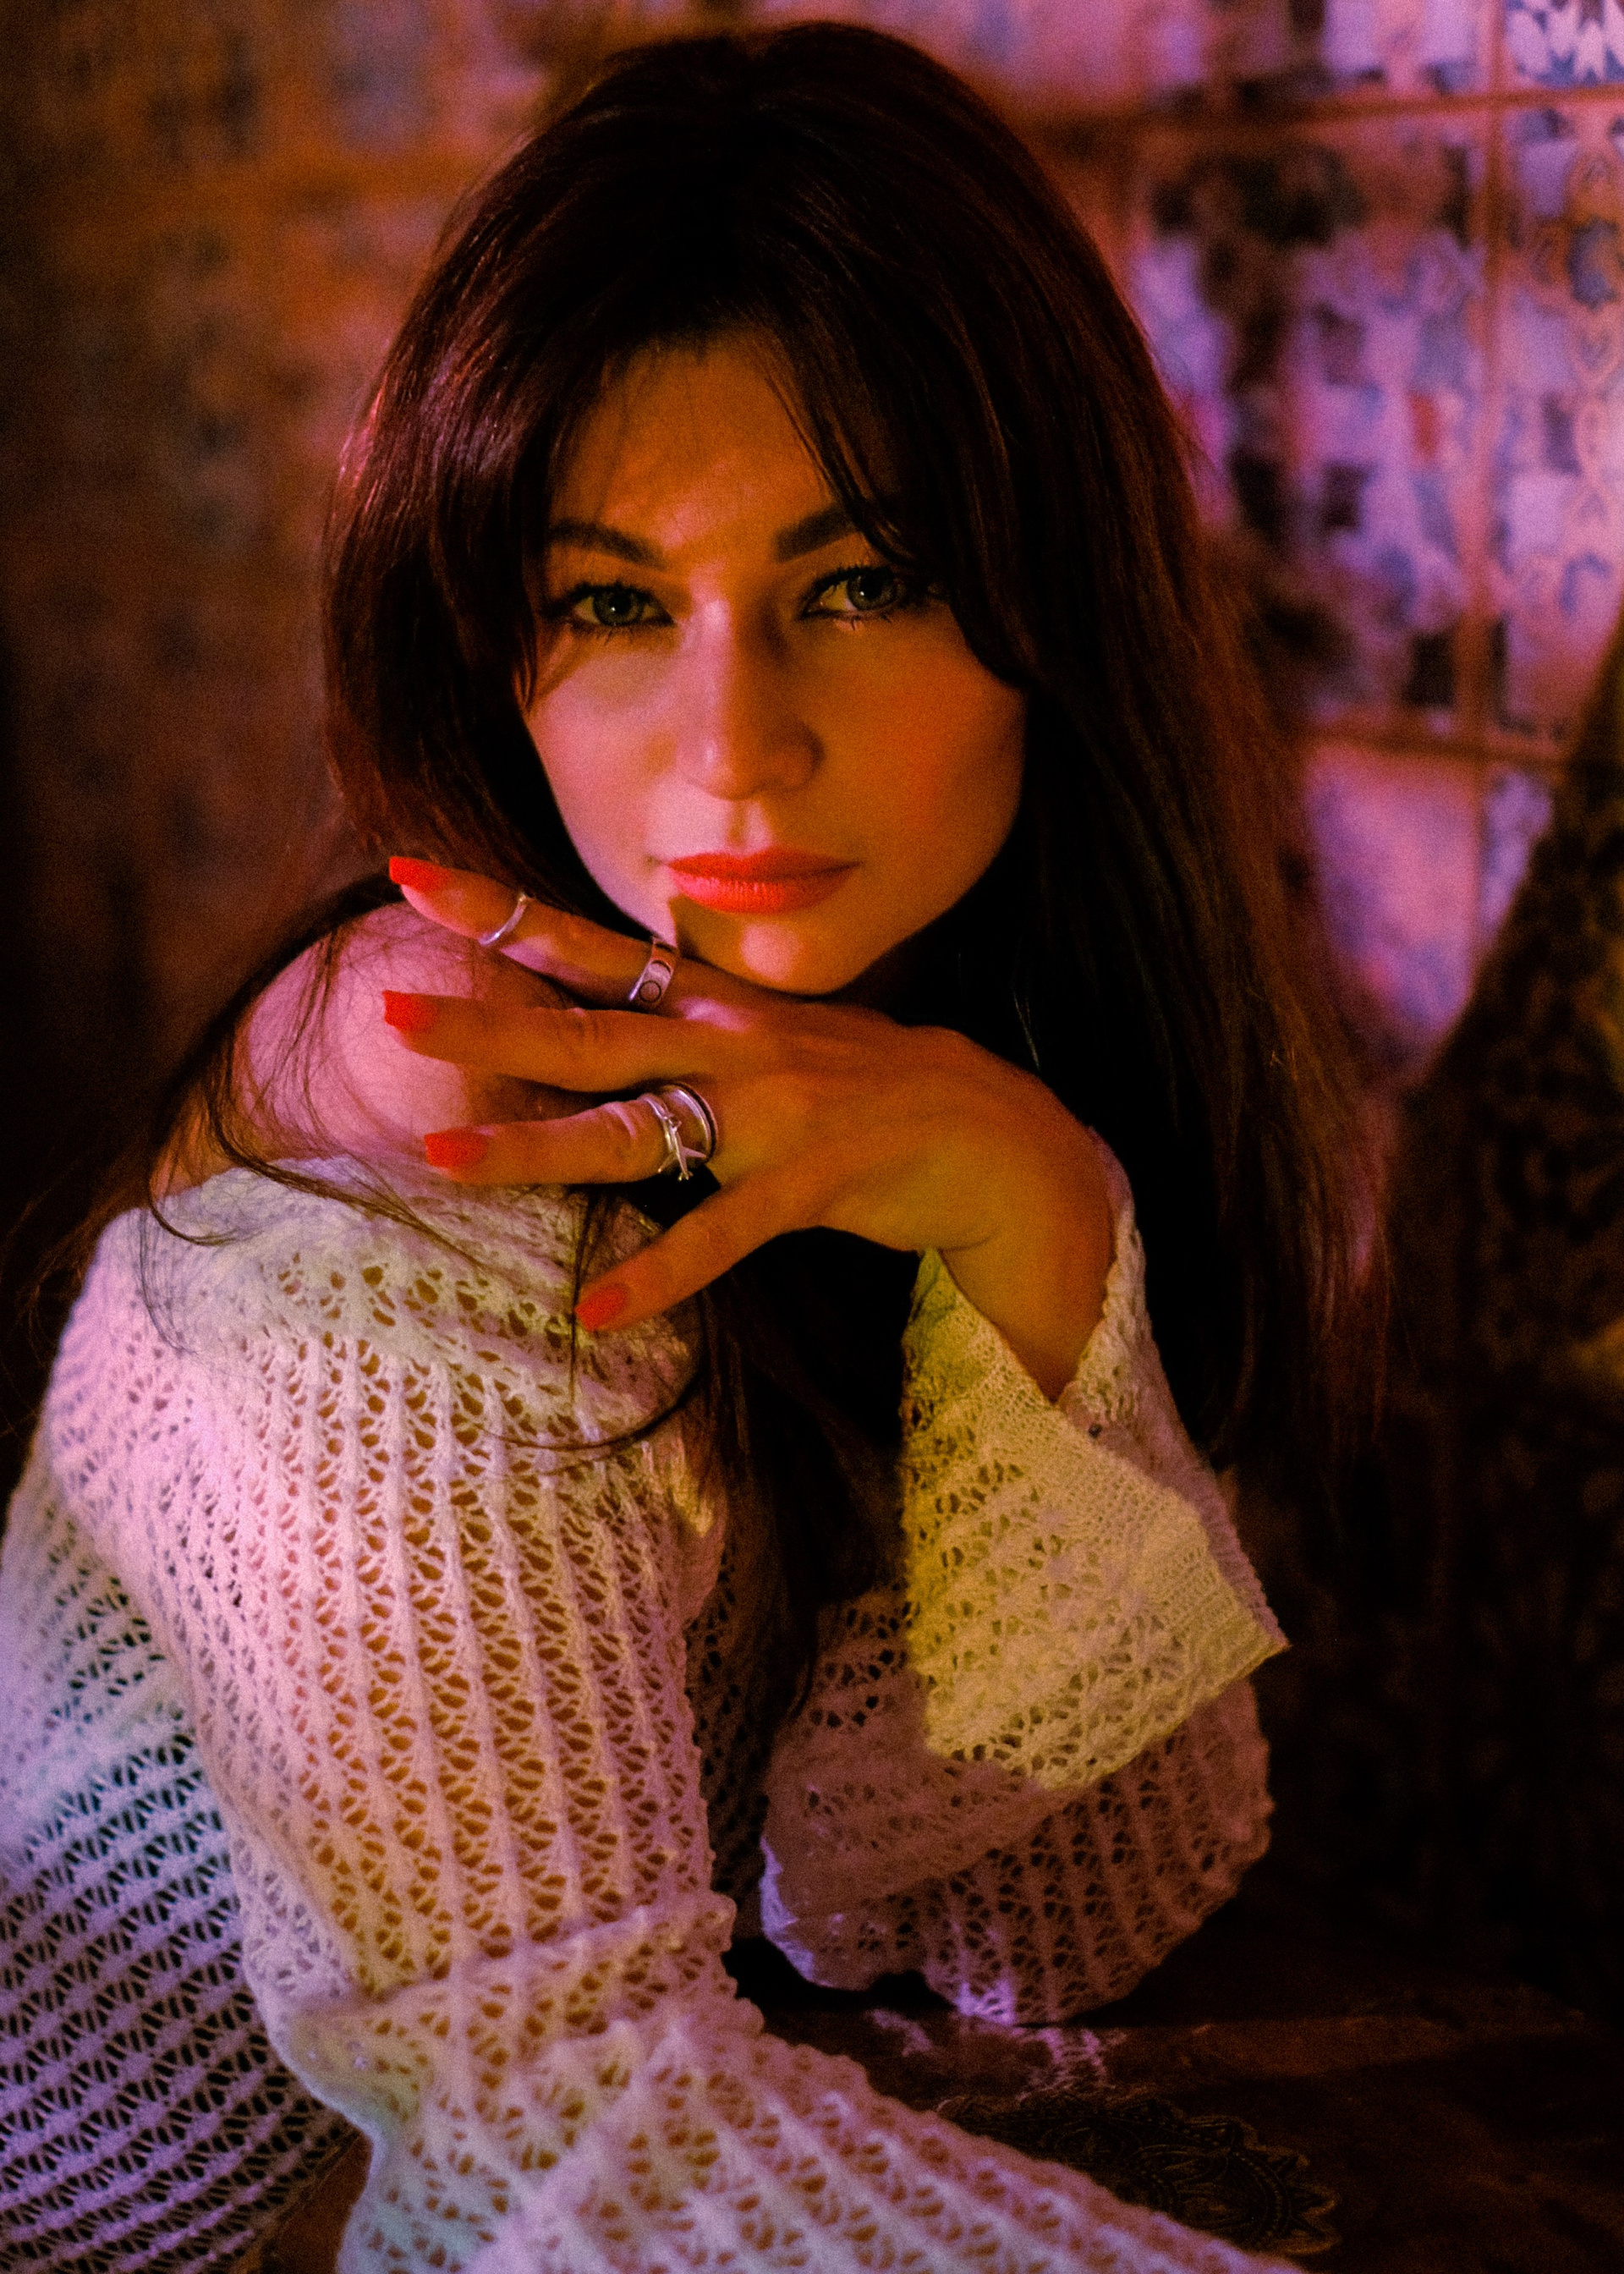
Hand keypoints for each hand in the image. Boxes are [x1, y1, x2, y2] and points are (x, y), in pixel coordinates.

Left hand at [385, 862, 1114, 1398]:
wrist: (994, 1131)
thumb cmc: (863, 1087)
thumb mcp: (769, 1034)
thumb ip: (682, 1025)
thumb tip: (591, 1016)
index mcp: (715, 1003)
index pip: (590, 945)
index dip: (499, 910)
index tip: (406, 874)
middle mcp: (732, 1044)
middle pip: (588, 1032)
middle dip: (486, 1023)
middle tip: (390, 1013)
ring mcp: (772, 1112)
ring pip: (632, 1130)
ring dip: (532, 1147)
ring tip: (438, 1160)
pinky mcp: (812, 1182)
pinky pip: (721, 1236)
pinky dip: (661, 1273)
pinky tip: (597, 1309)